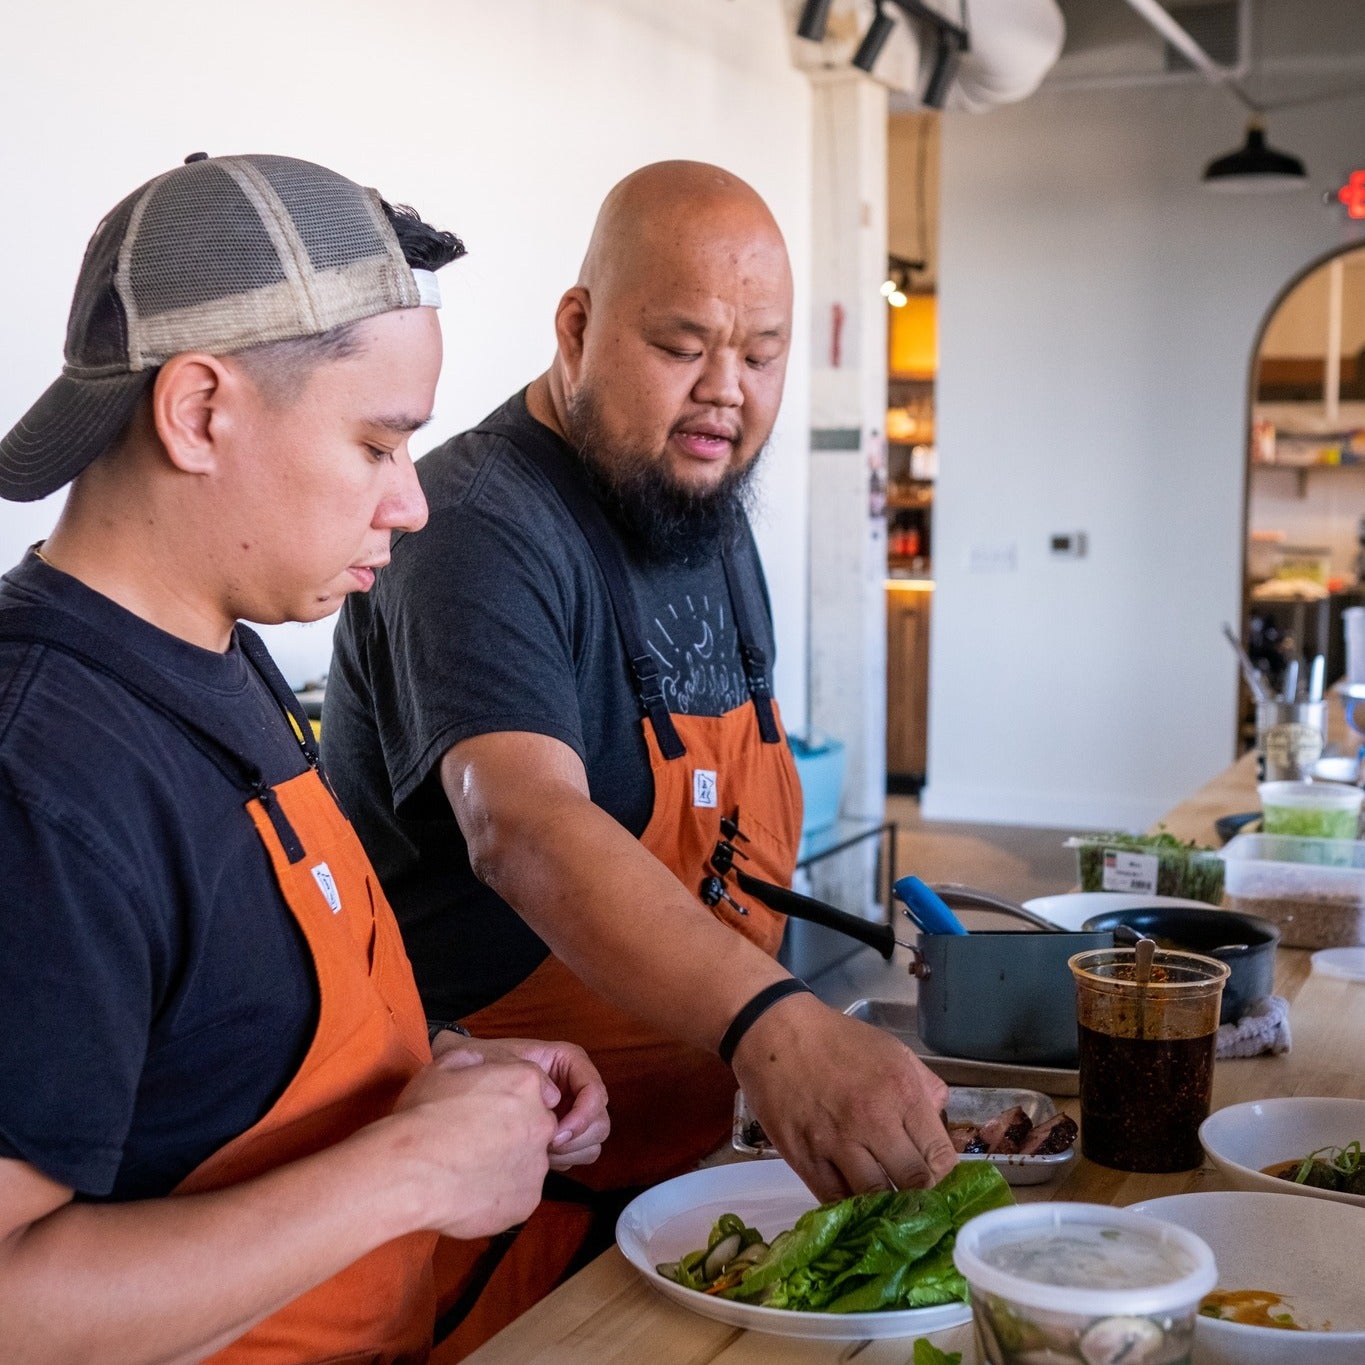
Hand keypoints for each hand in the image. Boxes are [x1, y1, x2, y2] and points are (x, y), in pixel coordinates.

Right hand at [387, 1050, 556, 1239]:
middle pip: (537, 1124)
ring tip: (469, 1167)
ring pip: (529, 1161)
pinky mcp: (527, 1201)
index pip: (537, 1087)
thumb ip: (474, 1059)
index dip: (511, 1098)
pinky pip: (520, 1193)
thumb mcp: (444, 1067)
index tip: (489, 1110)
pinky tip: (471, 1189)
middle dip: (515, 1130)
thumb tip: (480, 1061)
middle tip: (478, 1140)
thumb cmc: (423, 1117)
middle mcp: (541, 1122)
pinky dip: (501, 1193)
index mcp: (525, 1083)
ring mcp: (536, 1165)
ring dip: (508, 1162)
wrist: (410, 1172)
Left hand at [432, 1034, 609, 1169]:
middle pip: (600, 1120)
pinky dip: (565, 1159)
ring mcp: (572, 1111)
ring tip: (537, 1150)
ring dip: (570, 1152)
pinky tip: (538, 1155)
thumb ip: (524, 1073)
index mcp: (567, 1062)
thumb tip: (552, 1101)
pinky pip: (581, 1153)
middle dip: (576, 1139)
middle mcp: (576, 1086)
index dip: (582, 1116)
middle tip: (544, 1147)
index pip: (595, 1091)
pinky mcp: (564, 1132)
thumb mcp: (500, 1060)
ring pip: (594, 1140)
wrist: (463, 1075)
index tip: (555, 1135)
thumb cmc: (483, 1062)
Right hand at [730, 993, 954, 1201]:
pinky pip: (835, 1199)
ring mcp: (836, 1143)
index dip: (949, 1179)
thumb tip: (940, 1123)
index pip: (940, 1156)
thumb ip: (925, 1087)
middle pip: (913, 1183)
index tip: (947, 1187)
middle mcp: (873, 1120)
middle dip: (923, 1198)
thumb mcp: (892, 1050)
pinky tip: (856, 1204)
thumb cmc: (836, 1039)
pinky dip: (849, 1207)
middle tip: (922, 1204)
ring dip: (886, 1207)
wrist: (774, 1031)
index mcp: (901, 1091)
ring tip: (889, 1208)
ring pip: (875, 1198)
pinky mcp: (804, 1158)